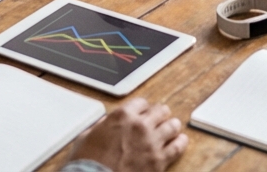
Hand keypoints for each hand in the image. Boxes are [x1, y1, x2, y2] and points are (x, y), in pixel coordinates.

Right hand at [71, 98, 187, 171]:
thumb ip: (101, 126)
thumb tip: (106, 124)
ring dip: (171, 126)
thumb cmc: (87, 164)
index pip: (141, 103)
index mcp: (122, 116)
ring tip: (171, 128)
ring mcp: (152, 143)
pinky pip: (177, 147)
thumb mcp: (86, 137)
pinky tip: (180, 141)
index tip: (142, 112)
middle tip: (159, 118)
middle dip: (159, 114)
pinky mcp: (159, 161)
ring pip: (172, 125)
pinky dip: (180, 142)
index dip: (141, 108)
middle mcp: (140, 126)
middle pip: (160, 110)